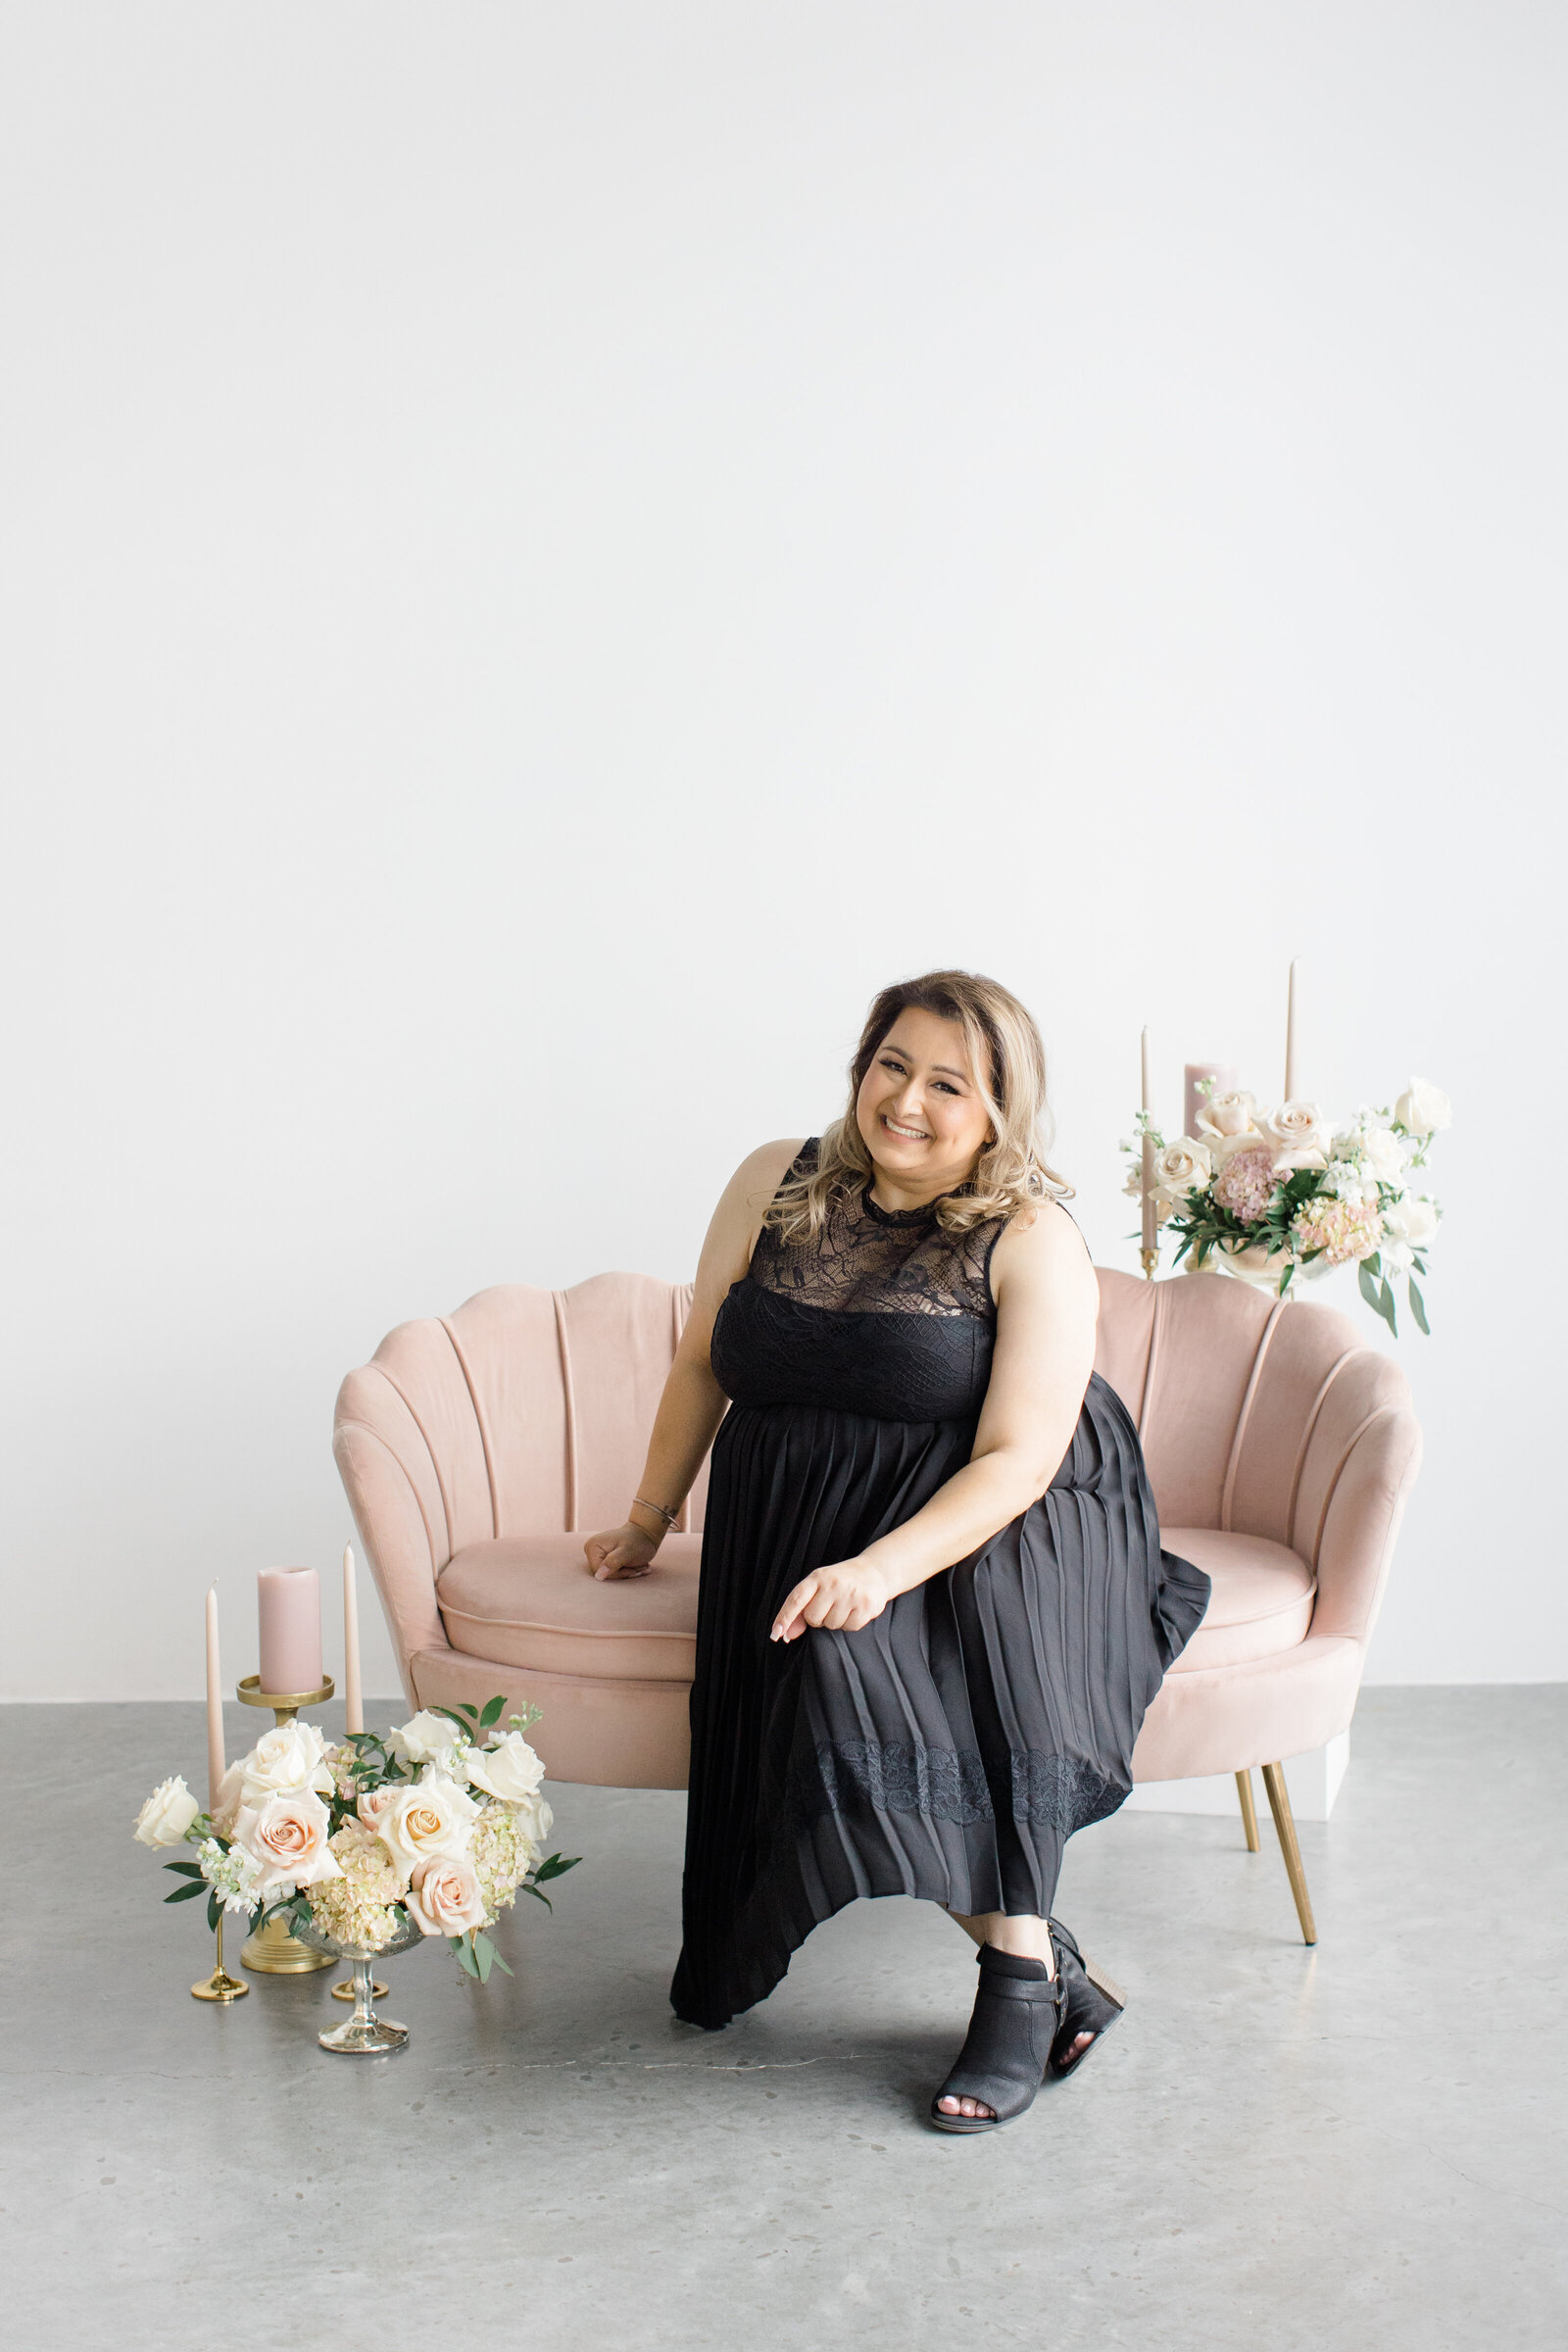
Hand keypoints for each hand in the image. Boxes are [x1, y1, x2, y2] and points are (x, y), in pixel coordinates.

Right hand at [584, 1523, 660, 1580]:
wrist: (644, 1535)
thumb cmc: (638, 1541)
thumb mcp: (629, 1551)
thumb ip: (614, 1561)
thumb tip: (598, 1576)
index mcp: (592, 1546)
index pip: (599, 1571)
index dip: (616, 1573)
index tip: (633, 1568)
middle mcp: (591, 1550)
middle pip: (603, 1574)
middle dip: (623, 1574)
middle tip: (639, 1568)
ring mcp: (596, 1555)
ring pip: (609, 1575)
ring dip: (626, 1574)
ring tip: (639, 1567)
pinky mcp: (603, 1560)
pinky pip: (612, 1573)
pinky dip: (626, 1573)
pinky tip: (635, 1567)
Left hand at [771, 1557, 890, 1642]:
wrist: (874, 1571)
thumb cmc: (840, 1581)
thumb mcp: (818, 1586)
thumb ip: (800, 1609)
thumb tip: (787, 1634)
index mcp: (818, 1577)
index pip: (796, 1599)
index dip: (785, 1617)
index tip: (776, 1634)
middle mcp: (834, 1584)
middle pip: (813, 1618)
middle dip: (818, 1618)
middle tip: (829, 1605)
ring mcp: (851, 1594)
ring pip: (831, 1625)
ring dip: (835, 1621)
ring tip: (844, 1605)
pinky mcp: (866, 1606)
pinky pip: (849, 1628)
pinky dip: (850, 1623)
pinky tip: (855, 1609)